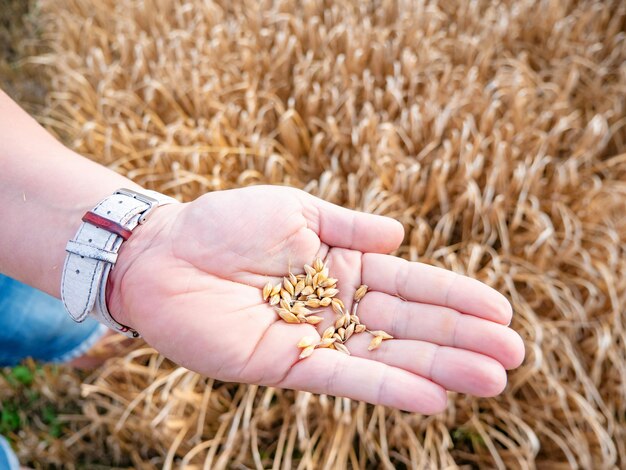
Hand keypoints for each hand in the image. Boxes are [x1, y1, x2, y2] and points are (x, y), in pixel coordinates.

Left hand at [107, 185, 523, 413]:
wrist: (164, 252)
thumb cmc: (224, 222)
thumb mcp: (296, 209)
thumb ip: (349, 226)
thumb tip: (401, 235)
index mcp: (342, 267)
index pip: (410, 284)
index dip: (455, 297)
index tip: (500, 310)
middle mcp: (336, 307)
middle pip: (409, 326)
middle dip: (461, 339)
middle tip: (513, 355)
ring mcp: (315, 338)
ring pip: (387, 357)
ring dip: (439, 368)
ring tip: (490, 379)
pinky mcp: (286, 365)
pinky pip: (344, 379)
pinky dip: (387, 388)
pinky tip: (432, 397)